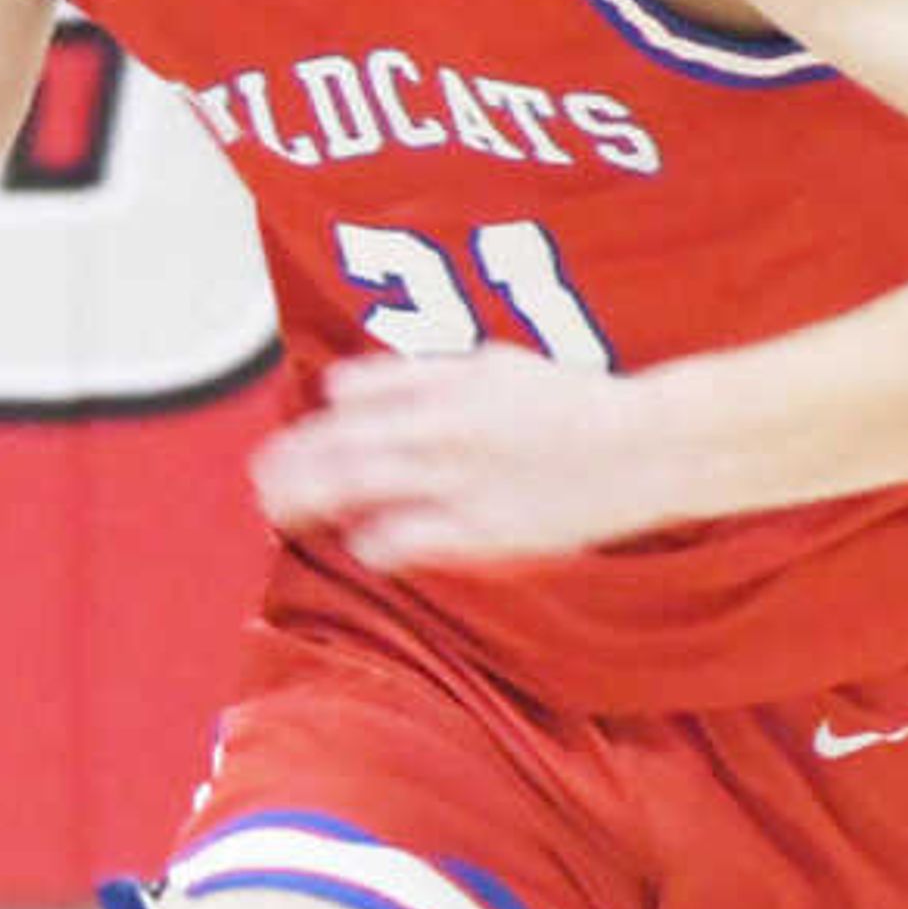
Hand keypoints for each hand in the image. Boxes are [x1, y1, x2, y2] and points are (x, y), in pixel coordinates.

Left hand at [251, 347, 688, 566]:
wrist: (647, 443)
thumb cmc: (573, 402)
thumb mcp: (496, 363)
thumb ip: (422, 372)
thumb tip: (343, 385)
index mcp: (447, 381)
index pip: (353, 395)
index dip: (315, 422)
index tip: (291, 442)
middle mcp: (442, 425)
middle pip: (339, 443)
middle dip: (290, 463)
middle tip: (259, 480)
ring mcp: (457, 478)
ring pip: (357, 487)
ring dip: (308, 500)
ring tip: (280, 513)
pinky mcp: (481, 527)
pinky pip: (404, 538)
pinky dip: (371, 540)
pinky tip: (357, 545)